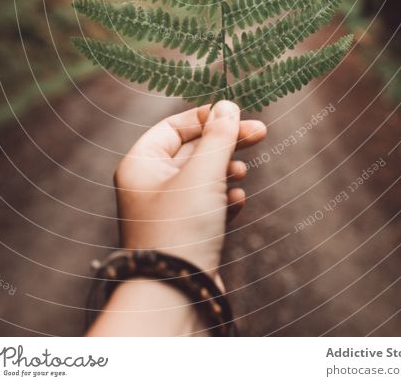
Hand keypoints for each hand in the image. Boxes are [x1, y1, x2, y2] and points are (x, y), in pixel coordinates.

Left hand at [114, 100, 266, 280]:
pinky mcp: (185, 235)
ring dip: (225, 170)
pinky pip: (206, 206)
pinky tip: (238, 200)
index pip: (173, 127)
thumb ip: (218, 137)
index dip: (206, 118)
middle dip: (224, 143)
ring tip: (242, 173)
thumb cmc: (179, 229)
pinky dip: (224, 199)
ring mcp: (167, 213)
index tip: (236, 114)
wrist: (174, 296)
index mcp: (140, 165)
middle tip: (260, 133)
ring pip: (201, 178)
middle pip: (191, 150)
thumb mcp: (202, 175)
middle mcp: (149, 186)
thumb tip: (227, 105)